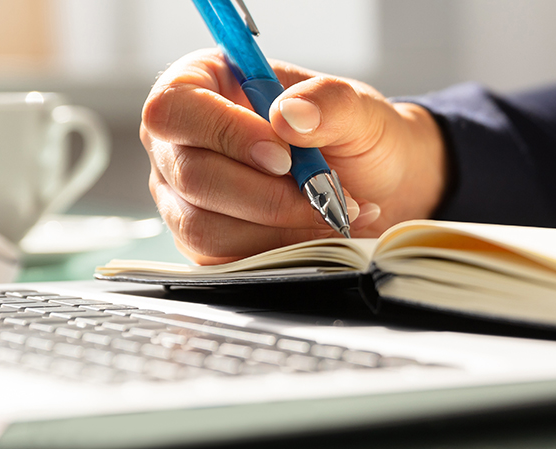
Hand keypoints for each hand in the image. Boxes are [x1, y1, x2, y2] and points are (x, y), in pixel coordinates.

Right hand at [141, 49, 446, 264]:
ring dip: (275, 225)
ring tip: (329, 212)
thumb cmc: (355, 137)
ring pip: (202, 225)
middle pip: (190, 173)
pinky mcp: (202, 241)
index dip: (225, 133)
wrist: (378, 188)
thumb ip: (329, 101)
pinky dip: (277, 249)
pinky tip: (316, 232)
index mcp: (202, 83)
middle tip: (321, 192)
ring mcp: (184, 195)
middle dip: (264, 192)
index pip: (176, 107)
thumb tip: (290, 116)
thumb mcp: (357, 107)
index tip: (284, 156)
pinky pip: (222, 258)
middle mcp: (181, 140)